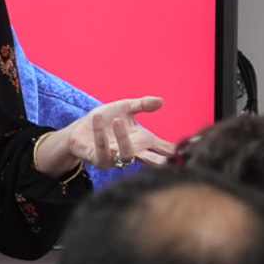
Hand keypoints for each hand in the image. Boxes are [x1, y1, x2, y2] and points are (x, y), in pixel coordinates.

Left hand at [35, 96, 175, 176]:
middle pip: (150, 162)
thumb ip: (142, 105)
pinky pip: (102, 151)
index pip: (163, 149)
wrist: (79, 129)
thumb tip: (161, 101)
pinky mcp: (98, 159)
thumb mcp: (125, 108)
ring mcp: (116, 158)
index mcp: (142, 141)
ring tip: (119, 120)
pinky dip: (100, 135)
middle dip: (159, 162)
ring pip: (126, 156)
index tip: (185, 151)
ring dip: (124, 139)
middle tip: (167, 160)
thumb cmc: (105, 120)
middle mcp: (132, 152)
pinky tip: (99, 118)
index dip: (174, 152)